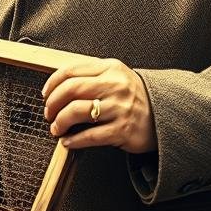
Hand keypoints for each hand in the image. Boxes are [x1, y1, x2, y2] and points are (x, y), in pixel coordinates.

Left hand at [41, 57, 157, 153]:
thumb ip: (91, 75)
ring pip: (77, 111)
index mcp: (110, 68)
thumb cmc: (133, 96)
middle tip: (48, 113)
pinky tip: (67, 142)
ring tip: (56, 128)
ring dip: (60, 122)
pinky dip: (73, 140)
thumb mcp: (116, 76)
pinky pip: (90, 136)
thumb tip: (57, 85)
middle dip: (53, 103)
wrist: (164, 115)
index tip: (46, 94)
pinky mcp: (122, 130)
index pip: (71, 71)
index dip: (52, 83)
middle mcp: (115, 85)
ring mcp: (119, 108)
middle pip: (71, 90)